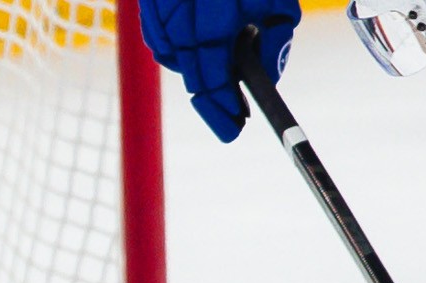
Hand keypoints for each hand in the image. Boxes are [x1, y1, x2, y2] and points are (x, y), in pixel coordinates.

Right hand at [138, 0, 297, 141]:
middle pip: (193, 78)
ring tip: (221, 71)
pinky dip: (181, 50)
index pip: (213, 80)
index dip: (224, 108)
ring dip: (198, 71)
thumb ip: (276, 36)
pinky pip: (164, 43)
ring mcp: (160, 18)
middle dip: (213, 101)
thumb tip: (269, 76)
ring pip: (177, 61)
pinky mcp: (149, 11)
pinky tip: (199, 42)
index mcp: (214, 21)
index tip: (235, 127)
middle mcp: (180, 23)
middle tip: (229, 119)